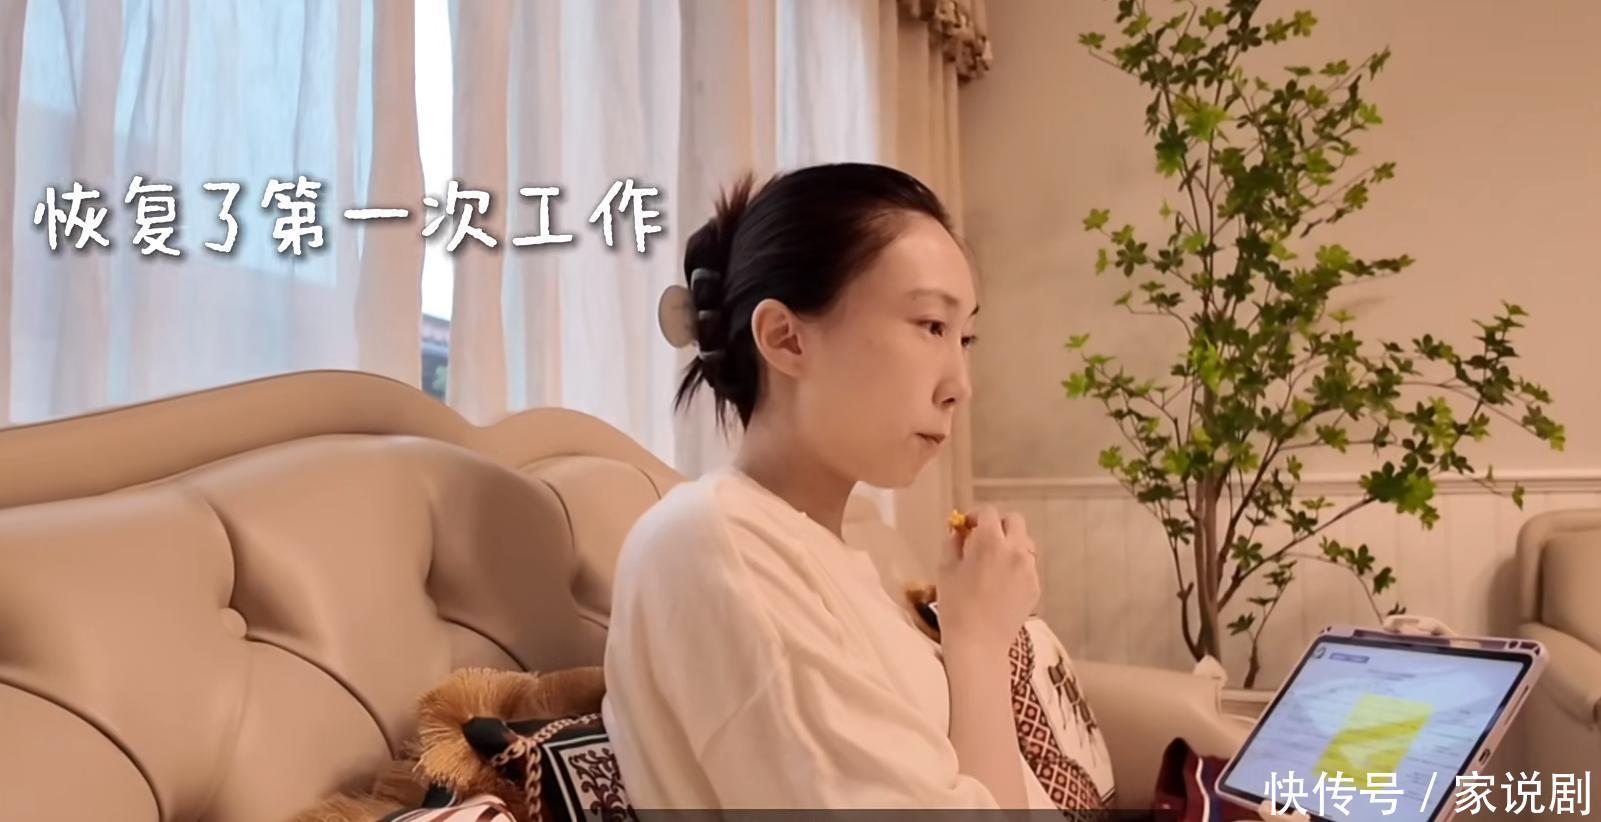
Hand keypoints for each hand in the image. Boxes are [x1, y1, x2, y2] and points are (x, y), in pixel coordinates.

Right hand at [934, 505, 1039, 650]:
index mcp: (989, 541)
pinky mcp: (1035, 586)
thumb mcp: (945, 569)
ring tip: (994, 561)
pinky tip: (1001, 582)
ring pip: (1024, 543)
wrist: (979, 643)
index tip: (965, 526)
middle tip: (982, 537)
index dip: (975, 515)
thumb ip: (952, 543)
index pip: (988, 512)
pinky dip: (1016, 565)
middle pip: (1014, 521)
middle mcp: (1015, 550)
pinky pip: (1028, 565)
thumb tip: (956, 530)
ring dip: (1010, 544)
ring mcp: (1029, 568)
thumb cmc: (955, 606)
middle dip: (998, 524)